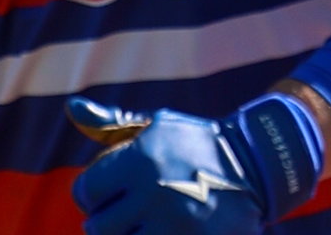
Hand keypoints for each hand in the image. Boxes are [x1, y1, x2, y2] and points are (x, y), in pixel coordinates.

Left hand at [67, 94, 324, 234]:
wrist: (258, 164)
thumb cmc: (196, 145)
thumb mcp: (156, 128)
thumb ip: (111, 125)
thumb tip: (72, 107)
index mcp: (139, 161)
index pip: (86, 192)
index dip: (92, 195)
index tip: (108, 195)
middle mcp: (155, 194)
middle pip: (99, 228)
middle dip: (110, 222)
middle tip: (130, 214)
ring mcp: (177, 227)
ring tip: (148, 223)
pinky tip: (163, 231)